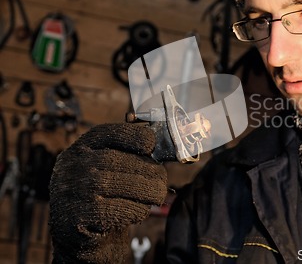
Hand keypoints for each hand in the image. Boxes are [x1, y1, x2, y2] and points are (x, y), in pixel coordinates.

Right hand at [49, 123, 167, 262]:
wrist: (83, 238)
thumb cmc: (105, 198)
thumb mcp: (112, 171)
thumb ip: (128, 157)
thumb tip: (158, 149)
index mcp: (81, 148)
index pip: (105, 133)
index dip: (131, 135)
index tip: (151, 144)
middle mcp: (70, 166)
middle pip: (112, 159)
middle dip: (145, 169)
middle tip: (162, 181)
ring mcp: (69, 190)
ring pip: (113, 183)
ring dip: (144, 190)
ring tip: (157, 195)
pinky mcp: (74, 216)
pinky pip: (111, 209)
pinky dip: (133, 210)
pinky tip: (140, 212)